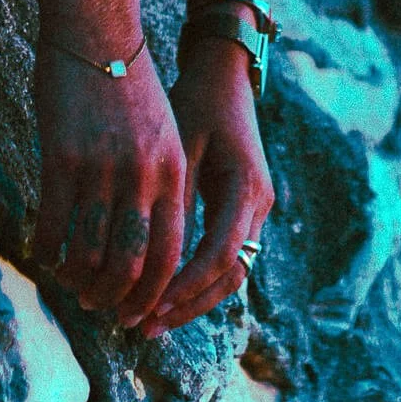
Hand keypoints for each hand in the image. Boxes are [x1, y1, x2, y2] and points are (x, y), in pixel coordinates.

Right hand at [30, 14, 185, 315]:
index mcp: (174, 171)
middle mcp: (143, 175)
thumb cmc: (130, 84)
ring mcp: (101, 168)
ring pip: (90, 252)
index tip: (139, 314)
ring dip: (79, 281)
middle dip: (116, 300)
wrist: (97, 30)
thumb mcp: (164, 134)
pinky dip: (47, 250)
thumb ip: (161, 182)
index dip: (154, 294)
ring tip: (71, 286)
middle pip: (132, 265)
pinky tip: (43, 254)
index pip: (170, 253)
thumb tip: (148, 239)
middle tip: (101, 310)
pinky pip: (53, 225)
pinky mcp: (61, 158)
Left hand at [130, 41, 274, 335]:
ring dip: (192, 299)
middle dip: (188, 305)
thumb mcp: (179, 143)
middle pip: (230, 275)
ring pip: (230, 271)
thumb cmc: (197, 101)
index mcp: (246, 187)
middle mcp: (258, 203)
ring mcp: (255, 207)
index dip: (185, 287)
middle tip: (142, 327)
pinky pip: (224, 254)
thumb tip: (148, 251)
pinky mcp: (242, 207)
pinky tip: (162, 292)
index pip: (220, 255)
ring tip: (149, 319)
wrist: (224, 74)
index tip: (149, 306)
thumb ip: (172, 195)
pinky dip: (196, 278)